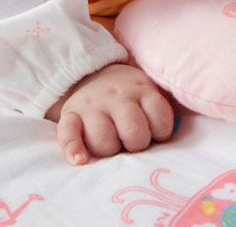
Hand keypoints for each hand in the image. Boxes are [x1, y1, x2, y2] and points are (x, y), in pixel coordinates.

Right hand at [47, 63, 173, 164]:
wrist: (94, 73)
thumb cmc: (129, 95)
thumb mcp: (148, 92)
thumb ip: (157, 112)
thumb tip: (166, 143)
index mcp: (141, 90)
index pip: (159, 117)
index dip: (160, 132)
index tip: (155, 133)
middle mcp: (117, 97)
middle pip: (133, 131)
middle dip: (136, 144)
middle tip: (132, 142)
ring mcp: (93, 105)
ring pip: (103, 139)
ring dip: (110, 149)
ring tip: (112, 144)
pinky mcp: (70, 114)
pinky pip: (68, 134)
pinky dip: (73, 149)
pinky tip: (80, 160)